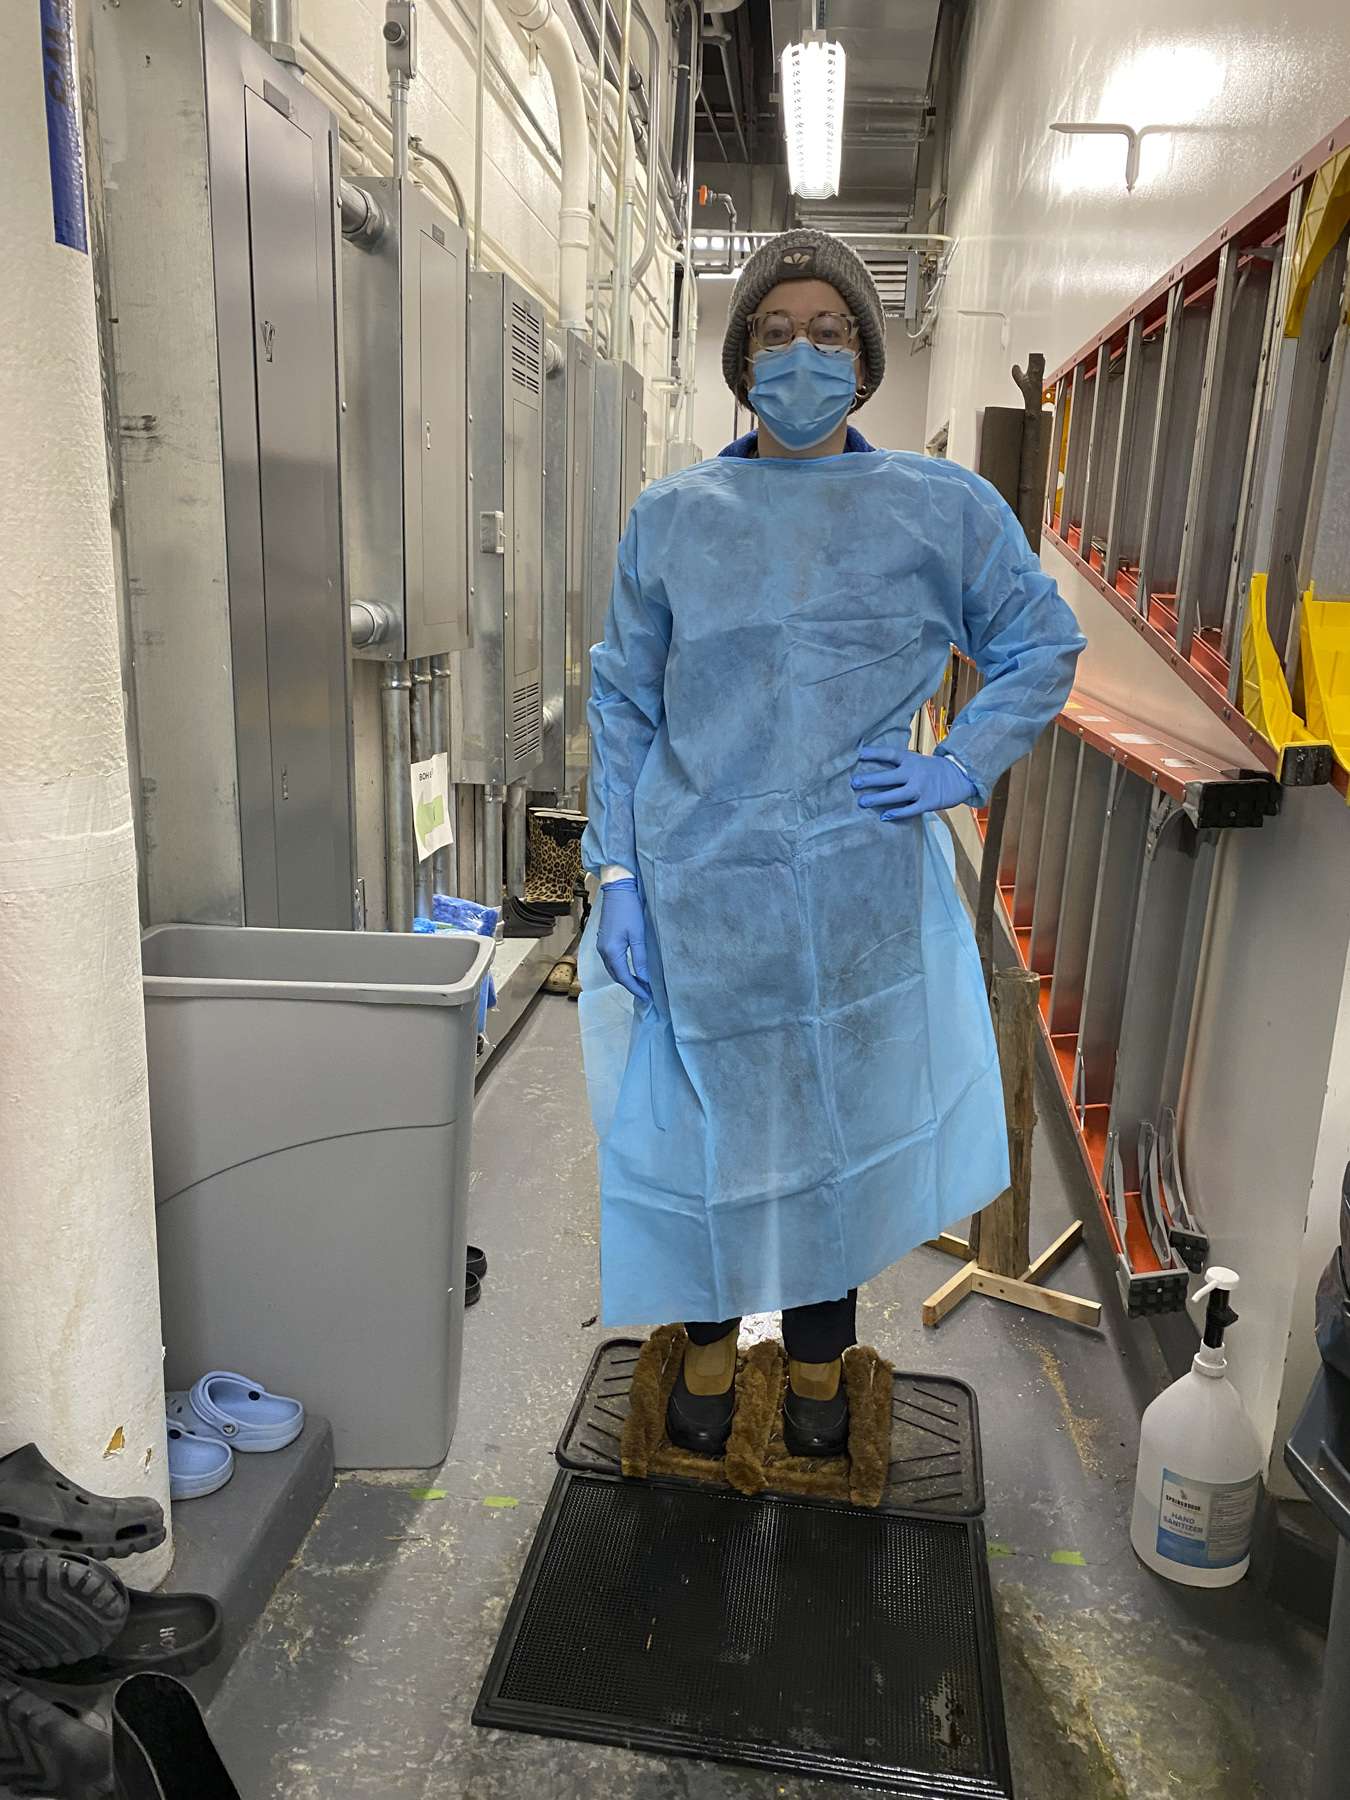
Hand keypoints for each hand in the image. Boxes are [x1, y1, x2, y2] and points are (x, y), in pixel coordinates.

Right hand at [597, 879, 651, 1003]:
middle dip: (630, 986)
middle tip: (646, 992)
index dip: (636, 988)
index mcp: (611, 951)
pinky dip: (620, 969)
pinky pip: (611, 961)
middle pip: (616, 975)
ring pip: (613, 969)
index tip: (648, 996)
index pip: (624, 977)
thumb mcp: (638, 935)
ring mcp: (601, 946)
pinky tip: (630, 969)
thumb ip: (640, 958)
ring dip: (625, 978)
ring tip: (640, 984)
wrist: (617, 890)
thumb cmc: (629, 909)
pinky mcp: (603, 941)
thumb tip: (644, 978)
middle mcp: (603, 951)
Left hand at [852, 745, 977, 820]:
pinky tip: (884, 816)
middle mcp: (915, 772)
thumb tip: (873, 765)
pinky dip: (897, 813)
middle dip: (870, 779)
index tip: (858, 754)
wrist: (961, 776)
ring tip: (862, 802)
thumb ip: (899, 763)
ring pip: (896, 795)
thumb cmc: (932, 769)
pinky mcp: (927, 802)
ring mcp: (921, 788)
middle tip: (854, 783)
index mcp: (911, 759)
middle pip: (889, 776)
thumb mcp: (917, 760)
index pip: (889, 754)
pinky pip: (910, 810)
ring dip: (878, 799)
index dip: (874, 753)